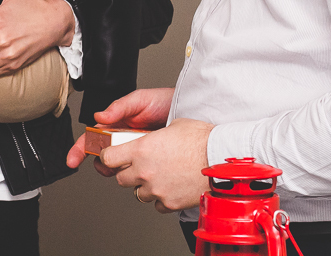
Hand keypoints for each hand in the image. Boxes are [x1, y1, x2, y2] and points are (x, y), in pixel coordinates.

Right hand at [70, 87, 174, 167]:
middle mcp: (123, 139)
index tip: (73, 160)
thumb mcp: (139, 100)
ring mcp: (137, 151)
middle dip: (101, 164)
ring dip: (118, 170)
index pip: (93, 137)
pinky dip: (136, 174)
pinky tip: (140, 171)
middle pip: (103, 156)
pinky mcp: (150, 160)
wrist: (190, 110)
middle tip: (107, 167)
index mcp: (116, 124)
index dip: (80, 149)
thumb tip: (99, 116)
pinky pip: (138, 170)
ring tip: (125, 167)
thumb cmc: (164, 101)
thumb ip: (118, 107)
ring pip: (119, 166)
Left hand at [97, 118, 213, 212]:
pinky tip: (170, 187)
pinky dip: (160, 198)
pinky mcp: (169, 203)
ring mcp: (156, 189)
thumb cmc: (201, 140)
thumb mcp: (173, 125)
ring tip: (158, 177)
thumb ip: (154, 135)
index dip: (109, 157)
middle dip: (127, 172)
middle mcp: (144, 171)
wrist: (221, 159)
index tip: (112, 156)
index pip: (108, 158)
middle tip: (138, 167)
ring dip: (144, 186)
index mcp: (140, 149)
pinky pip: (156, 204)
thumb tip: (152, 136)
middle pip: (120, 178)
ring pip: (137, 193)